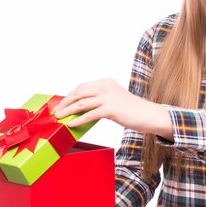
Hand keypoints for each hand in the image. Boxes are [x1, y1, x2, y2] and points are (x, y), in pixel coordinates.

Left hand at [53, 78, 173, 139]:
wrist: (148, 115)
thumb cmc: (132, 110)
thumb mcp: (114, 99)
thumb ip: (100, 100)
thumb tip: (82, 108)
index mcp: (106, 82)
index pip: (82, 87)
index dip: (70, 95)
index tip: (62, 103)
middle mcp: (105, 86)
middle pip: (79, 93)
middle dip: (66, 102)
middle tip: (57, 111)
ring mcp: (108, 97)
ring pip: (81, 103)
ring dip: (68, 111)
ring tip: (60, 117)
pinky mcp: (110, 109)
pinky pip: (89, 114)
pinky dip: (78, 120)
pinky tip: (71, 124)